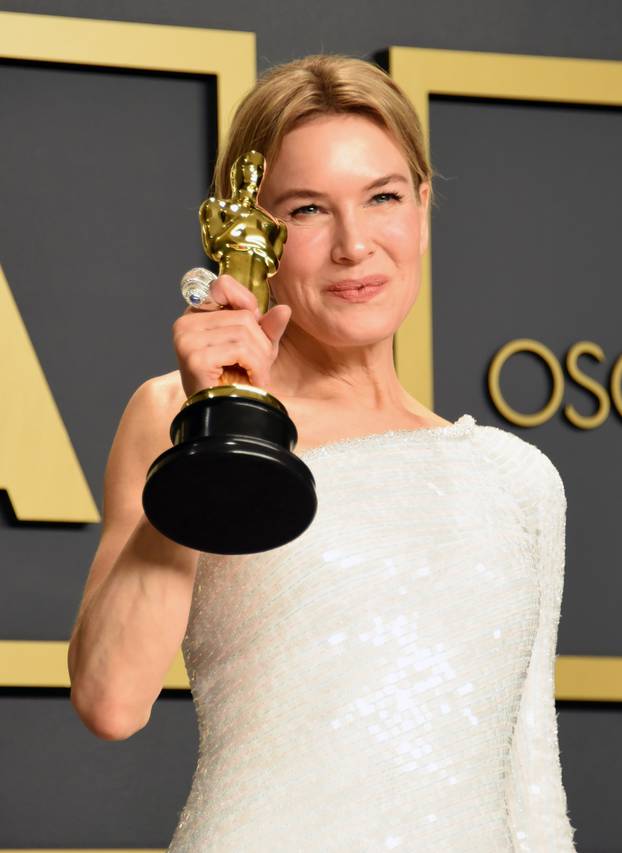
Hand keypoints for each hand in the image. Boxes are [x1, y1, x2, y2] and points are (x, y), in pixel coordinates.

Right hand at [172, 274, 290, 398]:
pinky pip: (240, 349)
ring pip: (244, 332)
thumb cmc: (234, 382)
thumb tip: (284, 309)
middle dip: (261, 343)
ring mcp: (186, 339)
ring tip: (255, 376)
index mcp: (195, 315)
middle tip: (258, 366)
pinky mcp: (194, 357)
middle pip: (242, 316)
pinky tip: (251, 380)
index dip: (247, 302)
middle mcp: (185, 323)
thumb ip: (268, 327)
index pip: (223, 285)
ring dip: (260, 358)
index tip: (255, 327)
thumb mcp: (256, 348)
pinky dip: (255, 367)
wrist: (224, 416)